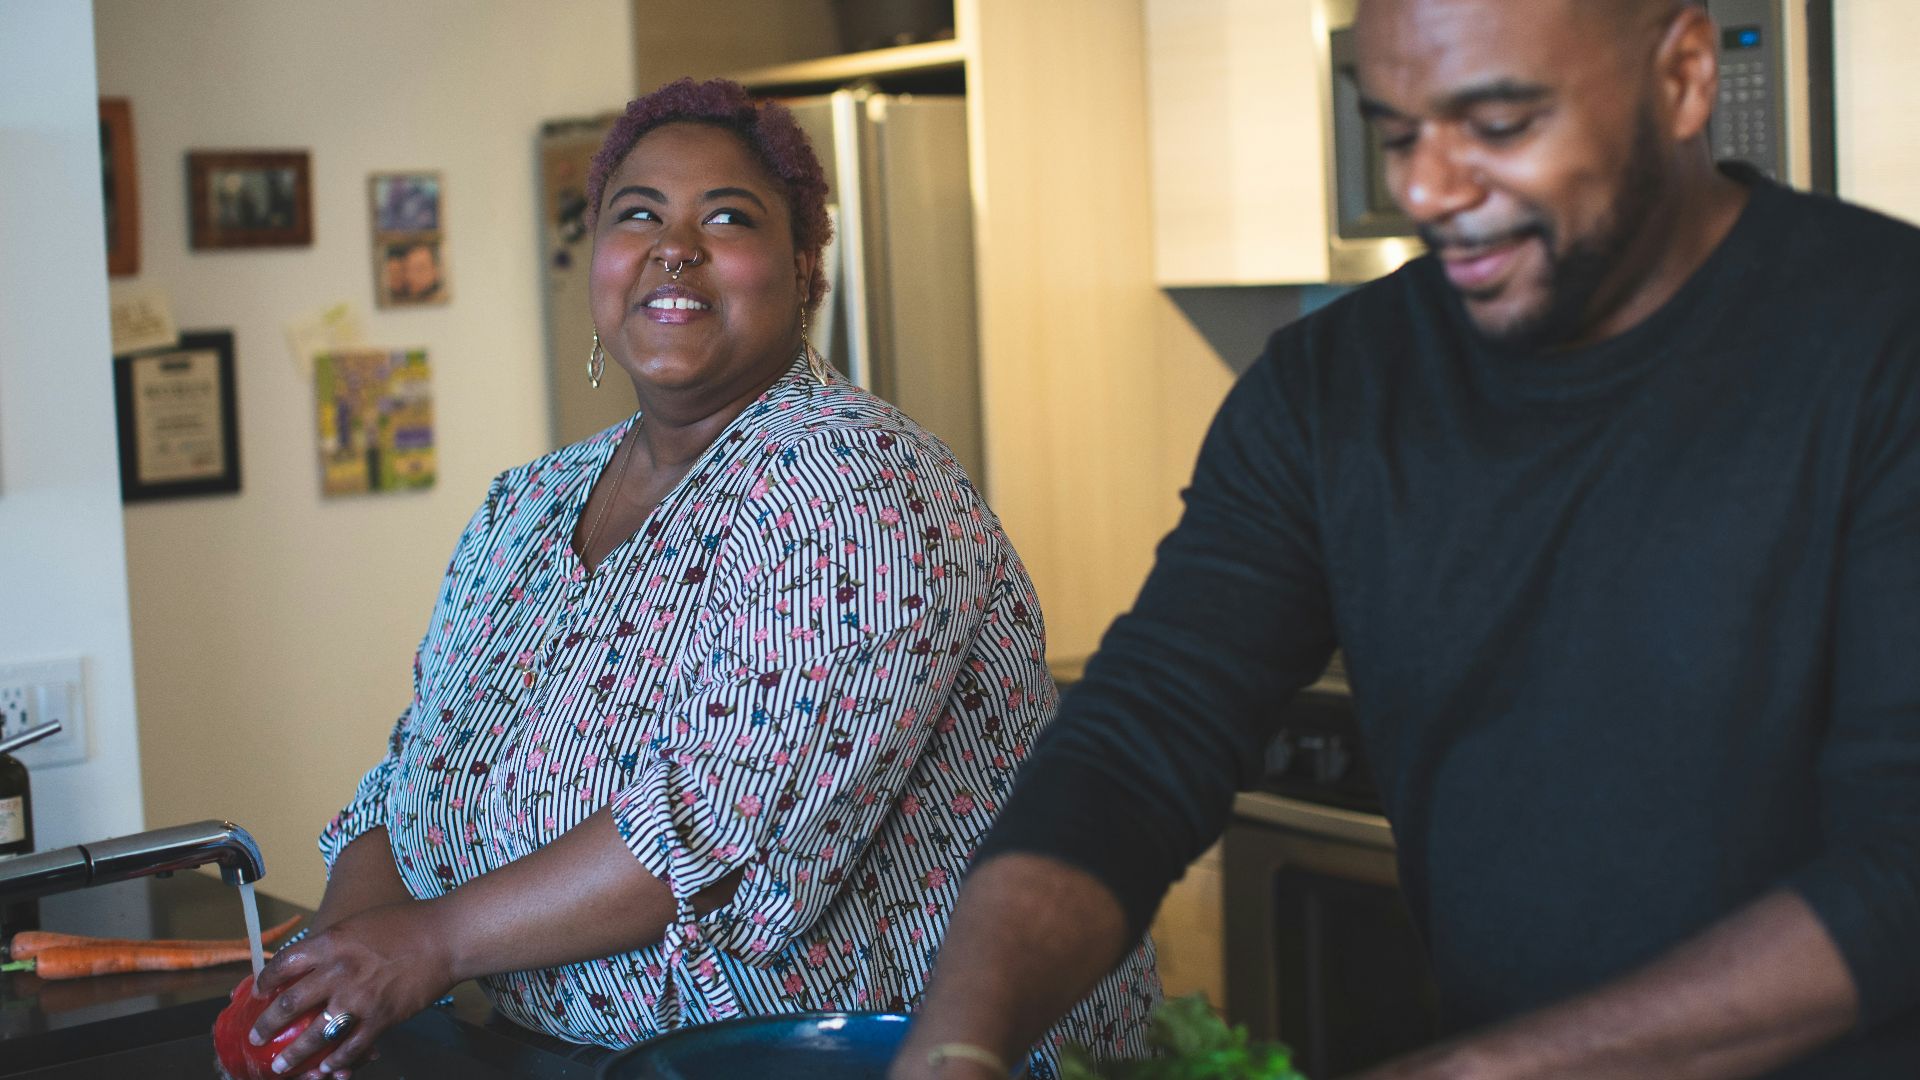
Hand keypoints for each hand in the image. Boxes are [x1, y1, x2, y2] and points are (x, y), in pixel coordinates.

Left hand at [248, 899, 454, 1077]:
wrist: (446, 937)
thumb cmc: (408, 923)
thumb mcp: (360, 923)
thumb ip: (334, 944)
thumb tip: (313, 963)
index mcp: (331, 944)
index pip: (283, 964)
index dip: (265, 980)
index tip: (259, 991)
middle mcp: (338, 973)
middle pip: (290, 1005)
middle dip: (267, 1025)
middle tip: (257, 1037)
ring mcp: (359, 999)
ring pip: (315, 1036)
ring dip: (294, 1055)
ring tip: (281, 1066)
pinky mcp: (381, 1018)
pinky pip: (351, 1048)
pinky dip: (336, 1062)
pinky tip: (327, 1069)